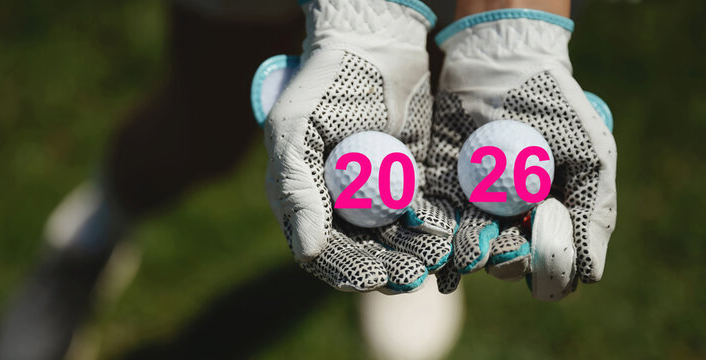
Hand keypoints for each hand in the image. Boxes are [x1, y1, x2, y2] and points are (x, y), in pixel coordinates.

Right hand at [258, 0, 457, 291]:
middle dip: (389, 268)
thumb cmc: (323, 85)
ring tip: (436, 255)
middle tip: (414, 273)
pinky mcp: (413, 184)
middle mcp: (341, 207)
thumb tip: (306, 251)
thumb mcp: (295, 132)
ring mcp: (378, 197)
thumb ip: (297, 190)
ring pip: (398, 242)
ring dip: (416, 254)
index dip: (346, 271)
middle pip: (365, 255)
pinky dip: (436, 229)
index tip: (371, 277)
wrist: (373, 46)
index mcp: (306, 202)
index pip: (323, 253)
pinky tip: (450, 234)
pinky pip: (425, 216)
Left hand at [429, 9, 616, 299]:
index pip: (547, 260)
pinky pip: (434, 223)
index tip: (539, 256)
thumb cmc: (553, 107)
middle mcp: (510, 217)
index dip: (544, 267)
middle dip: (504, 262)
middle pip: (505, 260)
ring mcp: (471, 206)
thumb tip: (590, 276)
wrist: (499, 65)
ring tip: (467, 254)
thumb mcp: (588, 154)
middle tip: (501, 248)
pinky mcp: (437, 190)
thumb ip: (591, 211)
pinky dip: (434, 239)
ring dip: (467, 257)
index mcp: (549, 216)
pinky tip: (434, 247)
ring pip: (467, 248)